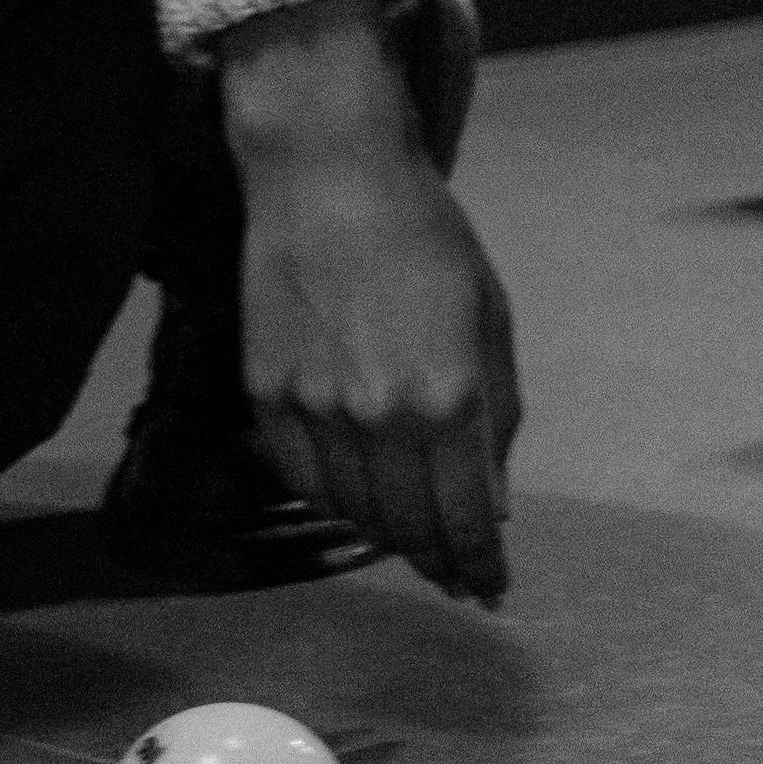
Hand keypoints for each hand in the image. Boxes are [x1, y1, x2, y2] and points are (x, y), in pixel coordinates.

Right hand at [219, 14, 519, 599]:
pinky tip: (358, 500)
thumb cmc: (425, 235)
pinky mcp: (267, 396)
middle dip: (441, 561)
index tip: (492, 590)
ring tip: (413, 540)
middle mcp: (379, 417)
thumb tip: (491, 501)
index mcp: (447, 396)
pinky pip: (304, 482)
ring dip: (390, 538)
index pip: (467, 518)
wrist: (327, 174)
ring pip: (355, 515)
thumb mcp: (488, 316)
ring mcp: (315, 410)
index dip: (483, 564)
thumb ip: (495, 415)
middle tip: (458, 576)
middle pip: (410, 529)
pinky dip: (336, 504)